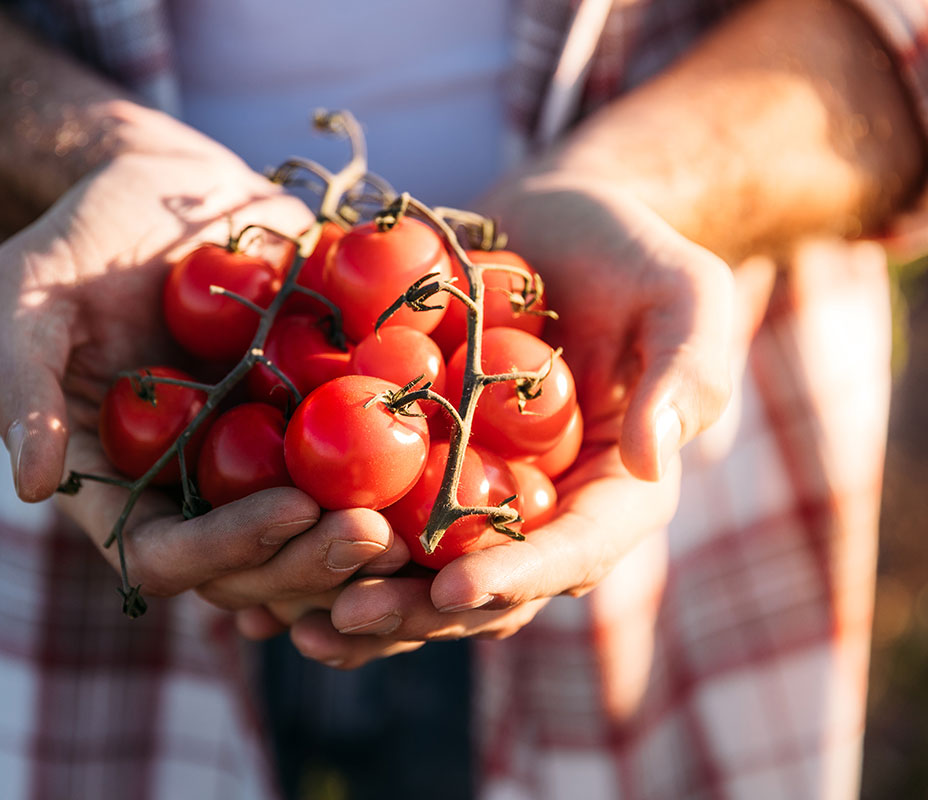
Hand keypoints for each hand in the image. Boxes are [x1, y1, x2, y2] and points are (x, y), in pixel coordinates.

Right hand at [0, 116, 398, 609]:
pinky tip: (447, 475)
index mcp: (122, 486)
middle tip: (377, 536)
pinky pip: (365, 470)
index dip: (228, 550)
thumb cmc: (83, 236)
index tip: (289, 510)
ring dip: (367, 545)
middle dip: (314, 562)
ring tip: (424, 522)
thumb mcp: (29, 292)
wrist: (166, 183)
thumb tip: (31, 485)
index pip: (169, 556)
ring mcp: (261, 462)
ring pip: (318, 537)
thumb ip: (21, 383)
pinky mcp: (317, 422)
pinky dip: (403, 483)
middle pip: (257, 567)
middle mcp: (195, 492)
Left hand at [272, 173, 740, 667]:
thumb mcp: (685, 293)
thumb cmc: (630, 251)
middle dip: (418, 611)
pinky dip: (324, 549)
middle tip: (344, 613)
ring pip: (420, 574)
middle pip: (485, 586)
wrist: (552, 226)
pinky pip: (376, 521)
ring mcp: (478, 497)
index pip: (575, 552)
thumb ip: (688, 370)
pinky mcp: (421, 470)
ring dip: (360, 603)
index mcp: (615, 493)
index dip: (518, 576)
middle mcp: (544, 514)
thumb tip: (655, 459)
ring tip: (285, 617)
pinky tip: (261, 567)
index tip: (453, 586)